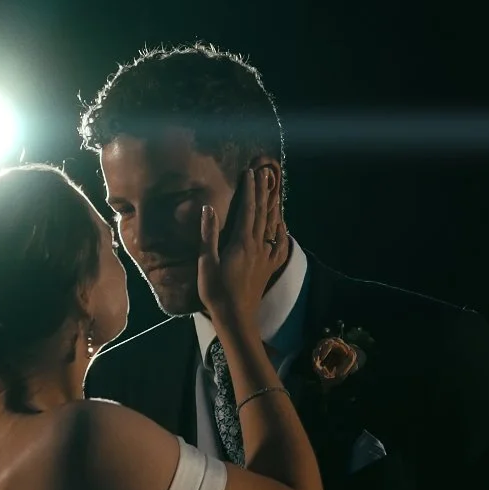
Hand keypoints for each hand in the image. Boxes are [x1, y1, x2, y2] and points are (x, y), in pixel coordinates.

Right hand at [196, 166, 288, 320]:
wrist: (236, 317)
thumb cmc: (216, 291)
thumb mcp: (205, 263)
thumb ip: (208, 235)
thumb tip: (208, 209)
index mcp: (242, 242)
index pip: (247, 209)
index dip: (249, 190)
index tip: (250, 172)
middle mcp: (257, 246)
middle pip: (262, 213)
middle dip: (263, 192)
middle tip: (264, 174)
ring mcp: (266, 256)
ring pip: (272, 226)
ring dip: (273, 207)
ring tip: (274, 192)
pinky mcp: (268, 267)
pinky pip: (279, 246)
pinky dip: (282, 232)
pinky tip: (282, 225)